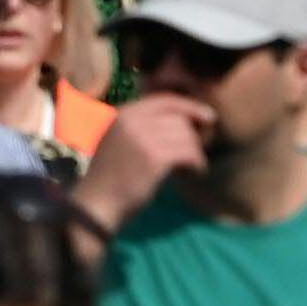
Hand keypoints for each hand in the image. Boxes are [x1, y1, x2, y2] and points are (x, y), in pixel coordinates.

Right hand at [70, 94, 214, 236]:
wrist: (97, 204)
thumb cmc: (110, 176)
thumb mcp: (120, 141)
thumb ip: (143, 126)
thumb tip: (187, 118)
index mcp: (122, 113)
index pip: (166, 101)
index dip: (191, 107)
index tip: (209, 117)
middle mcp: (131, 121)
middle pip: (180, 119)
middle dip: (193, 137)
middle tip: (191, 156)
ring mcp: (142, 138)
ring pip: (187, 137)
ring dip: (195, 153)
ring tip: (189, 168)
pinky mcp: (154, 158)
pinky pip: (189, 153)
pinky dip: (196, 164)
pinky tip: (192, 174)